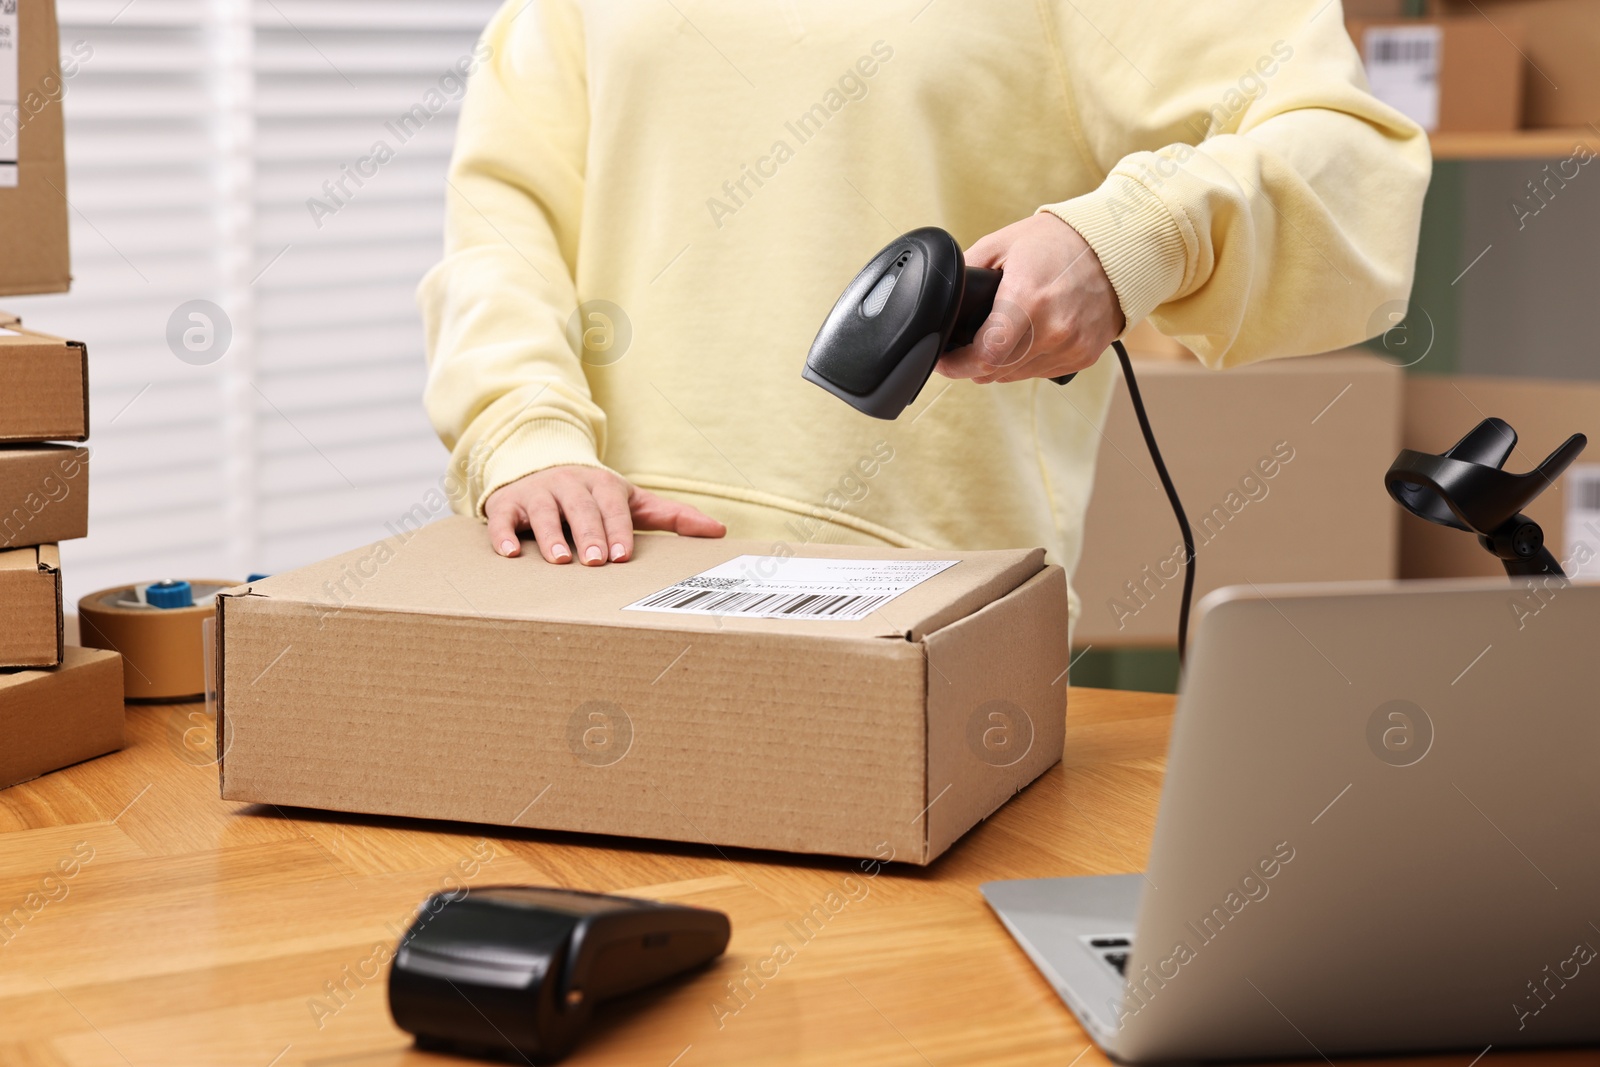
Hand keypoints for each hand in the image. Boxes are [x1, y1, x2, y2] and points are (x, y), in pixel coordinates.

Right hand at [486, 466, 725, 564]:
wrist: (539, 465)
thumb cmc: (593, 496)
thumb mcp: (632, 501)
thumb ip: (672, 516)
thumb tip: (719, 530)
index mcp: (602, 485)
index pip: (613, 508)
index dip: (618, 530)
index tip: (623, 555)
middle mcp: (569, 485)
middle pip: (580, 509)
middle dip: (589, 534)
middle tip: (597, 561)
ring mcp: (537, 493)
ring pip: (543, 512)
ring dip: (550, 536)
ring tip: (561, 561)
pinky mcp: (507, 503)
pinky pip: (502, 518)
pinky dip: (503, 534)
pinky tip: (510, 554)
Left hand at [936, 213, 1125, 383]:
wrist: (1115, 248)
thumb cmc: (1058, 241)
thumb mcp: (1002, 244)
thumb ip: (967, 273)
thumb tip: (945, 300)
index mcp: (1028, 299)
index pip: (983, 356)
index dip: (956, 364)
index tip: (943, 360)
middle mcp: (1053, 329)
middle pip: (995, 371)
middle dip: (973, 362)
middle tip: (967, 345)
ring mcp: (1071, 346)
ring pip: (1016, 376)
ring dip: (1000, 364)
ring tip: (1001, 336)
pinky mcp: (1084, 356)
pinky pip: (1041, 373)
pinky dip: (1027, 362)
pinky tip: (1030, 337)